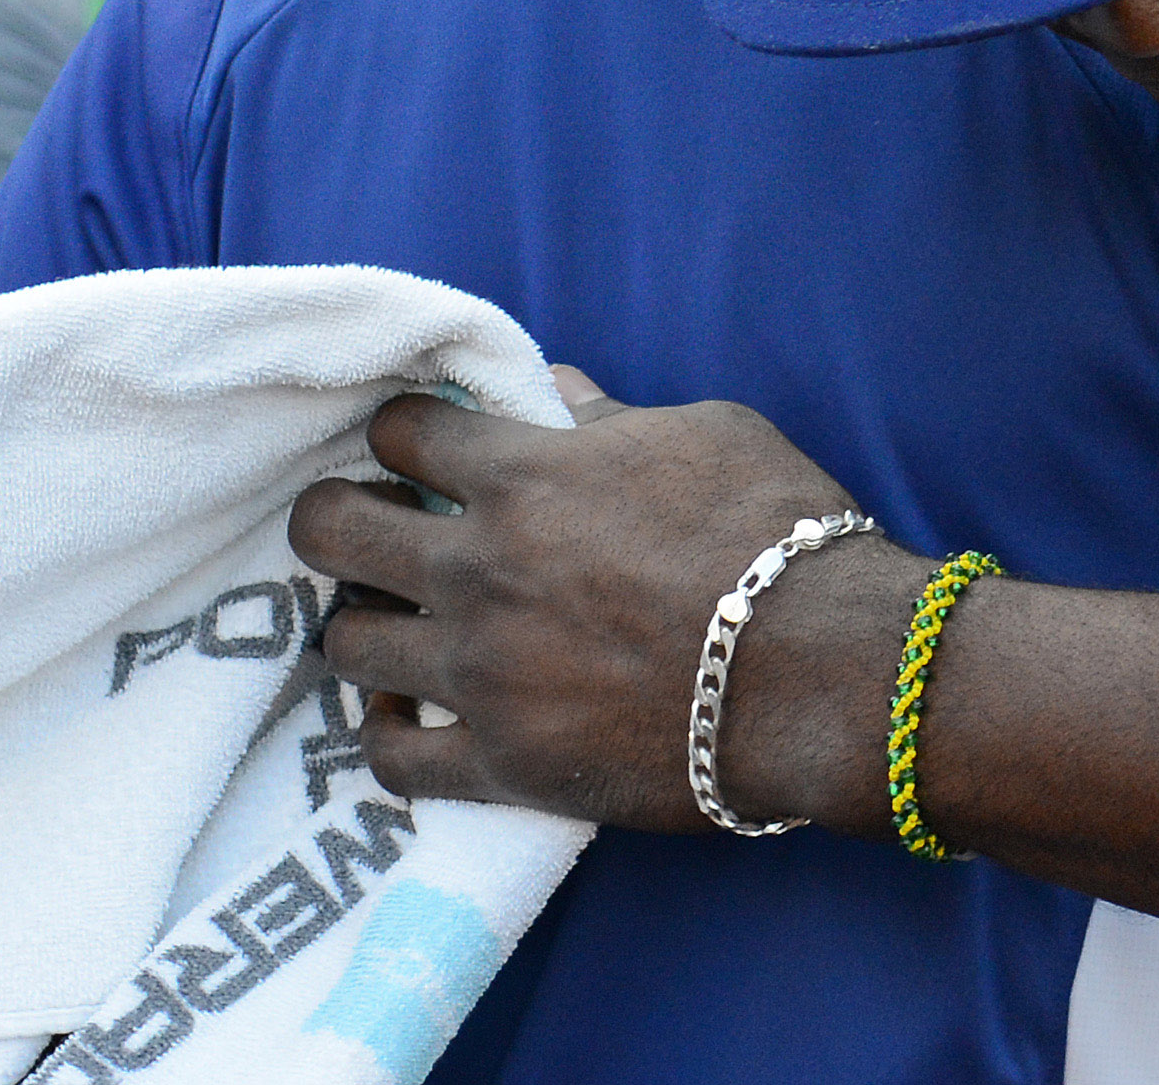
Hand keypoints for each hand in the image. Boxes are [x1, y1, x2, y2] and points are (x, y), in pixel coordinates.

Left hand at [289, 369, 929, 831]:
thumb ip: (609, 416)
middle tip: (375, 527)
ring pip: (347, 642)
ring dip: (366, 621)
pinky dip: (389, 732)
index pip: (400, 431)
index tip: (426, 450)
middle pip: (332, 531)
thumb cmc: (780, 534)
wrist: (825, 671)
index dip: (407, 433)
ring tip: (400, 621)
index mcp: (524, 477)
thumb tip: (554, 395)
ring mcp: (482, 673)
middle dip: (338, 517)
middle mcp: (479, 571)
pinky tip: (412, 713)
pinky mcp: (504, 763)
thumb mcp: (706, 433)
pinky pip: (392, 758)